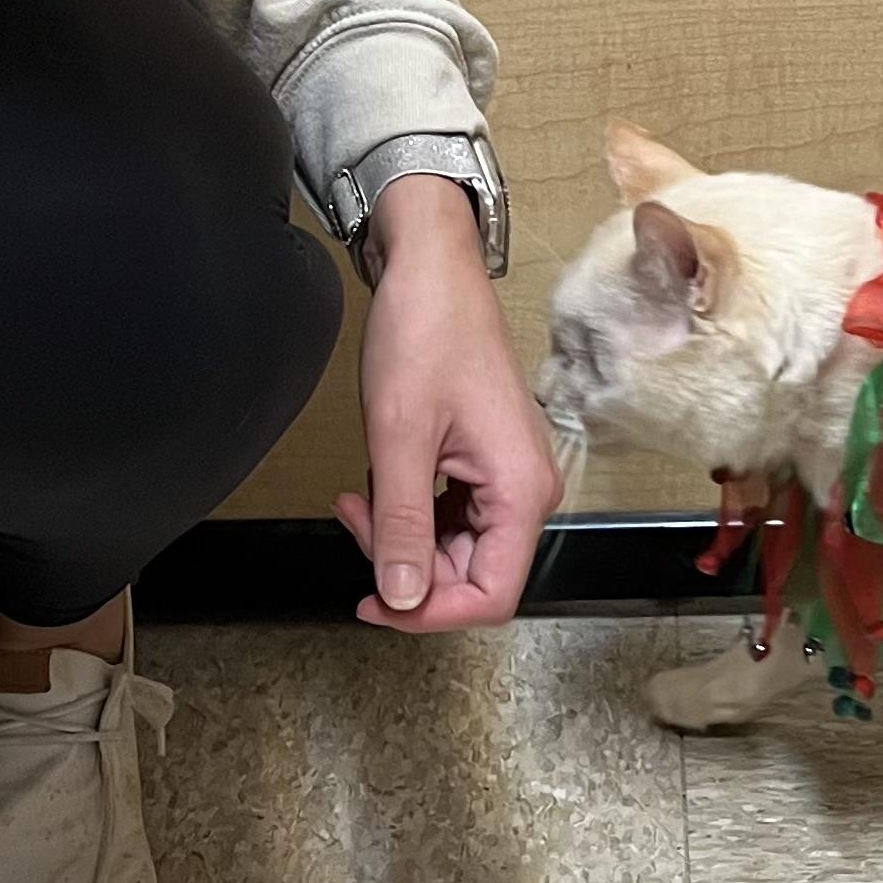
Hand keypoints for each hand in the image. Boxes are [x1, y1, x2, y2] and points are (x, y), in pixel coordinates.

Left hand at [335, 175, 559, 630]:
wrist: (432, 269)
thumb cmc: (426, 333)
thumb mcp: (399, 436)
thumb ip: (401, 526)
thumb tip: (401, 598)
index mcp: (522, 490)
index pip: (489, 596)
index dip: (429, 613)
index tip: (373, 601)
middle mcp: (527, 490)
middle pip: (470, 576)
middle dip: (406, 567)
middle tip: (354, 521)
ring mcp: (508, 476)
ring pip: (455, 550)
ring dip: (402, 539)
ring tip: (359, 497)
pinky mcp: (486, 463)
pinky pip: (451, 517)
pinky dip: (409, 512)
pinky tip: (378, 482)